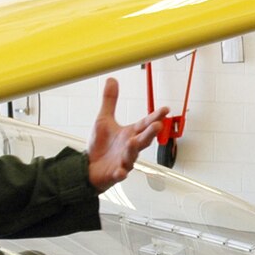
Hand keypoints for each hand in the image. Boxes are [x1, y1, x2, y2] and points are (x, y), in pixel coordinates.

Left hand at [87, 76, 167, 190]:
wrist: (90, 167)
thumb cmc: (101, 146)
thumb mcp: (104, 120)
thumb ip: (110, 101)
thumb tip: (112, 79)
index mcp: (131, 134)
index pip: (145, 124)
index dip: (155, 116)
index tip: (165, 109)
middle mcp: (131, 147)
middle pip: (144, 139)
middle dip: (151, 132)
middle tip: (157, 124)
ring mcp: (124, 161)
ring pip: (132, 156)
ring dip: (133, 149)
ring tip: (133, 141)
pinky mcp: (115, 173)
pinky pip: (119, 174)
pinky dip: (120, 173)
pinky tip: (120, 172)